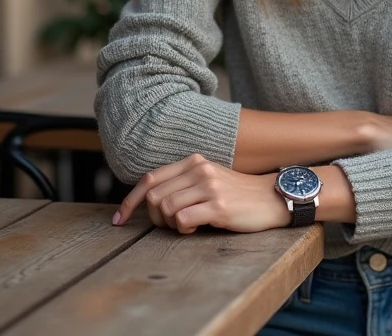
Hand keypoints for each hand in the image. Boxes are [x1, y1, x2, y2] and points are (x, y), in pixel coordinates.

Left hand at [113, 154, 289, 233]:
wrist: (271, 198)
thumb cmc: (237, 195)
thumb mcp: (208, 180)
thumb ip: (182, 184)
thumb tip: (148, 200)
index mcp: (193, 162)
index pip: (150, 178)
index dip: (130, 201)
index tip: (120, 219)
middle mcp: (199, 169)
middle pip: (153, 196)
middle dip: (154, 218)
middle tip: (170, 226)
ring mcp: (208, 186)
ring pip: (165, 208)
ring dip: (170, 224)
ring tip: (188, 225)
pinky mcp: (218, 205)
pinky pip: (182, 219)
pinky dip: (183, 228)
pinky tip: (196, 228)